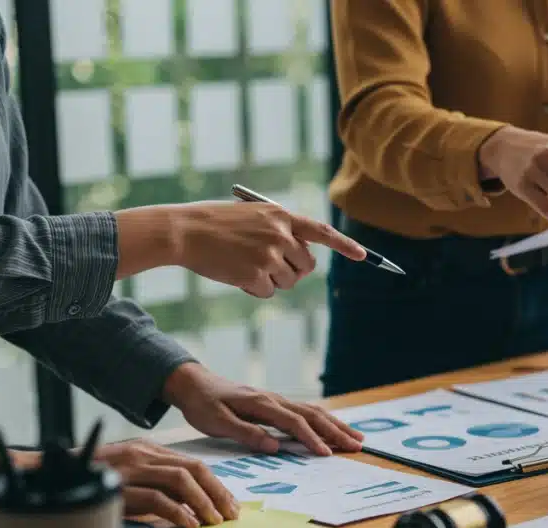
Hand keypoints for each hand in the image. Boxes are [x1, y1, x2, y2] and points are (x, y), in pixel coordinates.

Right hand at [96, 439, 239, 527]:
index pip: (192, 463)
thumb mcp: (131, 475)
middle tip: (231, 513)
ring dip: (203, 501)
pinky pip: (157, 498)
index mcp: (148, 449)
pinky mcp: (119, 486)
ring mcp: (131, 468)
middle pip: (193, 469)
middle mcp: (143, 454)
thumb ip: (158, 483)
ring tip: (214, 519)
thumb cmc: (93, 479)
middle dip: (217, 492)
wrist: (51, 476)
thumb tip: (192, 504)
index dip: (215, 484)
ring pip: (180, 480)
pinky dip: (177, 511)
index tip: (229, 503)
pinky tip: (188, 522)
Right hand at [115, 202, 366, 297]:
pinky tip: (236, 274)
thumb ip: (279, 232)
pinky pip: (268, 291)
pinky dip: (255, 289)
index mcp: (281, 216)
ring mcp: (269, 255)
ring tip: (245, 265)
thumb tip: (300, 261)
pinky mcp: (256, 274)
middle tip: (269, 266)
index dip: (344, 244)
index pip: (322, 232)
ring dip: (272, 280)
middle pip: (307, 266)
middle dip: (293, 271)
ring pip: (288, 281)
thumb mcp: (252, 217)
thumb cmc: (216, 224)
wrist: (184, 231)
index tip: (362, 255)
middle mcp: (281, 234)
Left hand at [162, 363, 363, 455]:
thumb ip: (246, 433)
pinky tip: (334, 427)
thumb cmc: (203, 405)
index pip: (295, 423)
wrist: (193, 383)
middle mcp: (274, 400)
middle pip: (313, 415)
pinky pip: (306, 411)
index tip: (328, 454)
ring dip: (336, 425)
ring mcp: (276, 400)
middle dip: (337, 431)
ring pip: (314, 411)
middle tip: (358, 446)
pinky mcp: (275, 404)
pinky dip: (325, 420)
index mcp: (262, 404)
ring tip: (356, 438)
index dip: (313, 439)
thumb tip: (274, 446)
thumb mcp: (217, 422)